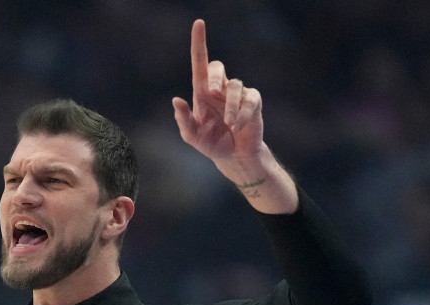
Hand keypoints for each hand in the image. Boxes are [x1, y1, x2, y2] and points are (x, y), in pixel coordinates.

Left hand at [171, 19, 264, 165]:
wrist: (234, 156)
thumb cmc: (211, 143)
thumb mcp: (192, 136)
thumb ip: (183, 120)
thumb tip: (176, 100)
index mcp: (202, 93)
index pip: (200, 63)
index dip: (199, 43)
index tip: (198, 23)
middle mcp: (220, 89)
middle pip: (218, 66)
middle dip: (214, 76)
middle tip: (210, 92)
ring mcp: (237, 94)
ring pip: (234, 86)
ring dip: (229, 107)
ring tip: (228, 124)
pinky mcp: (253, 101)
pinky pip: (249, 100)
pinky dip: (242, 114)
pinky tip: (237, 126)